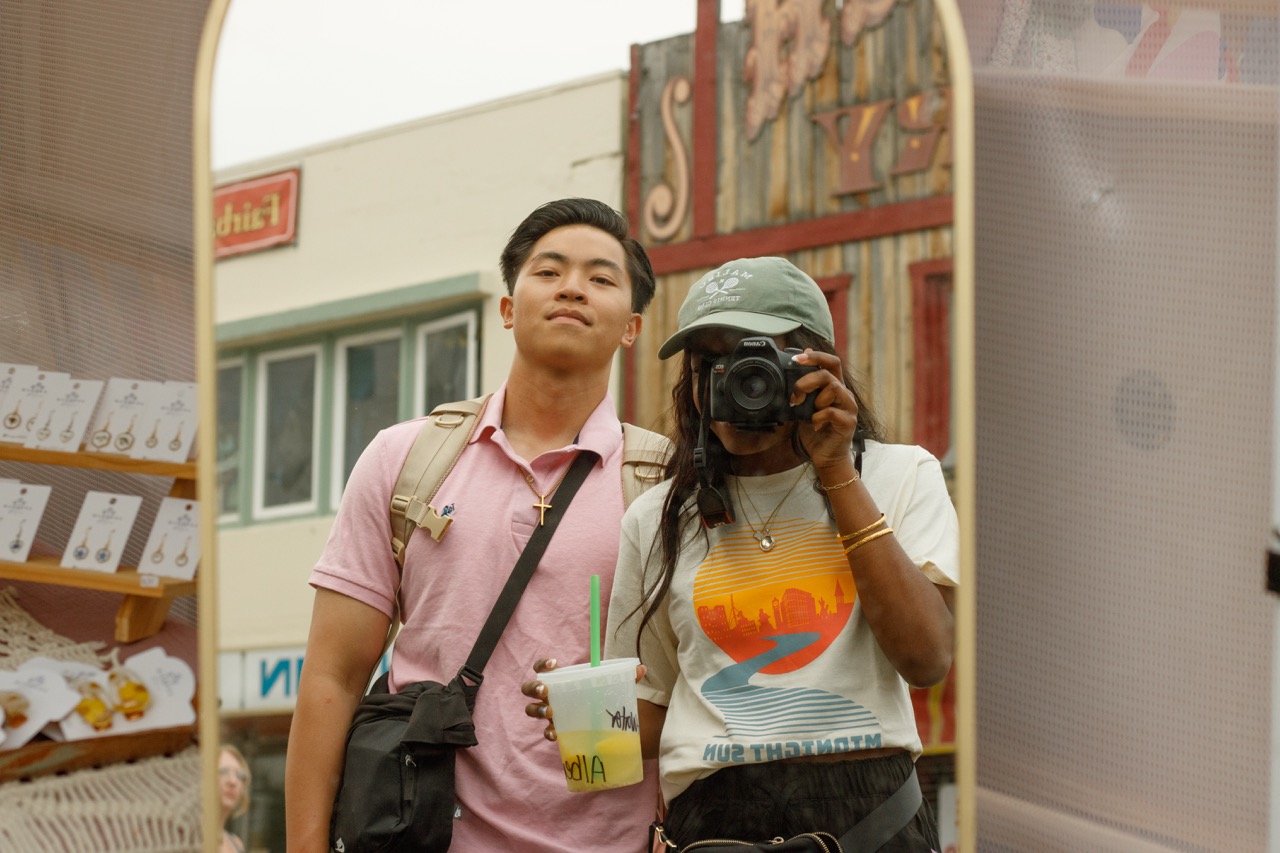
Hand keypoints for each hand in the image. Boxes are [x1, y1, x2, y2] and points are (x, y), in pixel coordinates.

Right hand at [521, 659, 648, 742]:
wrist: (603, 722)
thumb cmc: (600, 697)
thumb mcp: (612, 686)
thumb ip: (626, 678)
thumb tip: (642, 668)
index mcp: (560, 680)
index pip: (543, 668)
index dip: (543, 664)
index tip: (554, 663)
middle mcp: (550, 695)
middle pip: (529, 689)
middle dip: (534, 688)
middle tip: (546, 691)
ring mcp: (550, 714)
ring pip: (531, 710)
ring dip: (537, 710)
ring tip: (550, 712)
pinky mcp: (556, 731)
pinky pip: (546, 732)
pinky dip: (549, 733)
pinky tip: (556, 734)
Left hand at [791, 349, 859, 469]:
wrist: (826, 457)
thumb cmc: (816, 431)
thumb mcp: (804, 406)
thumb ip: (803, 388)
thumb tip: (795, 366)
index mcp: (834, 386)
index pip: (830, 362)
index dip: (815, 356)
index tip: (795, 358)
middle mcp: (844, 394)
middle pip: (829, 372)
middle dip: (807, 380)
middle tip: (796, 395)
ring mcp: (849, 407)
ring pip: (833, 388)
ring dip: (815, 399)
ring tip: (808, 412)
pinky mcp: (848, 422)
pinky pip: (832, 412)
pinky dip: (818, 417)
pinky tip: (814, 425)